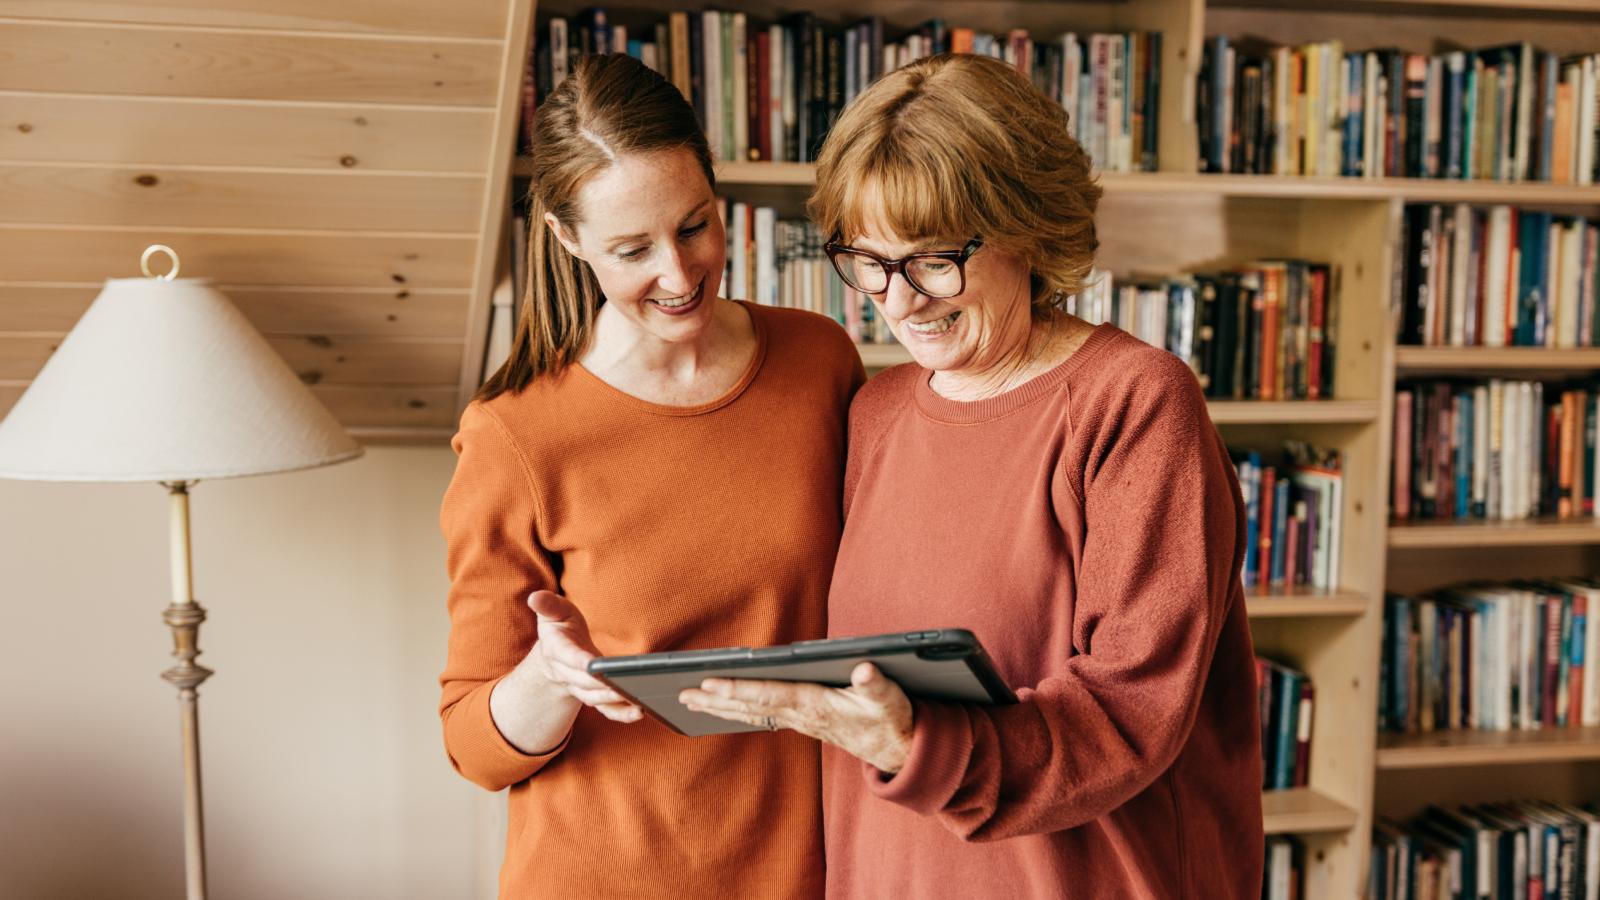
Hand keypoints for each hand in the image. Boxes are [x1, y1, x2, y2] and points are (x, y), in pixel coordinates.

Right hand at [521, 590, 640, 723]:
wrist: (557, 652)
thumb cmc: (560, 627)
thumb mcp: (554, 611)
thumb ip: (547, 604)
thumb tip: (534, 597)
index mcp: (556, 649)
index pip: (568, 657)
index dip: (580, 661)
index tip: (594, 664)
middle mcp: (565, 673)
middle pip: (583, 682)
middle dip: (602, 685)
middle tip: (624, 683)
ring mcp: (579, 687)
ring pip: (594, 698)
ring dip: (614, 701)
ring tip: (638, 701)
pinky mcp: (593, 694)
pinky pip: (604, 709)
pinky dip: (620, 714)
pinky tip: (640, 712)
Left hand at [678, 663, 913, 772]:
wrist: (897, 750)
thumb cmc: (891, 719)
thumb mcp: (890, 699)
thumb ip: (877, 684)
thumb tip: (864, 669)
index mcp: (817, 705)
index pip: (769, 695)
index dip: (739, 688)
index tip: (710, 682)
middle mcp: (801, 715)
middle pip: (751, 707)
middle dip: (716, 700)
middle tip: (682, 693)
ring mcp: (799, 720)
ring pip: (752, 714)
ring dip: (720, 708)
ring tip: (690, 700)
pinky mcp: (801, 721)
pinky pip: (761, 716)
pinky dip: (738, 711)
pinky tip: (722, 708)